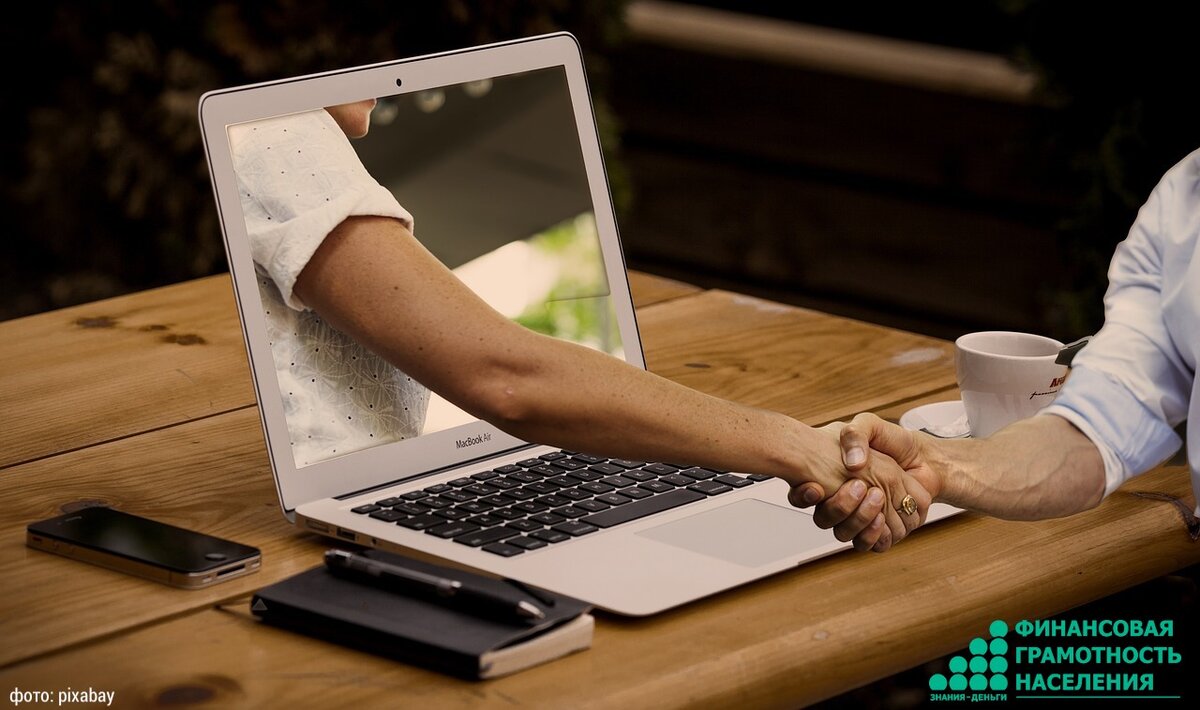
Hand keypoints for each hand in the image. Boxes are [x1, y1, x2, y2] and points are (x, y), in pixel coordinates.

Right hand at [790, 414, 940, 551]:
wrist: (924, 456)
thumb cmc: (893, 442)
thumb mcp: (869, 426)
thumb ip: (855, 435)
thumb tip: (851, 464)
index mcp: (831, 477)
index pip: (804, 495)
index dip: (804, 496)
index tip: (816, 487)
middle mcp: (843, 500)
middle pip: (825, 519)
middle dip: (839, 507)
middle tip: (859, 486)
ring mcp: (861, 517)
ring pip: (845, 534)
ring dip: (858, 519)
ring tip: (876, 497)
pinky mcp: (882, 530)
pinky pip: (870, 544)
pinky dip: (874, 534)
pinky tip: (881, 517)